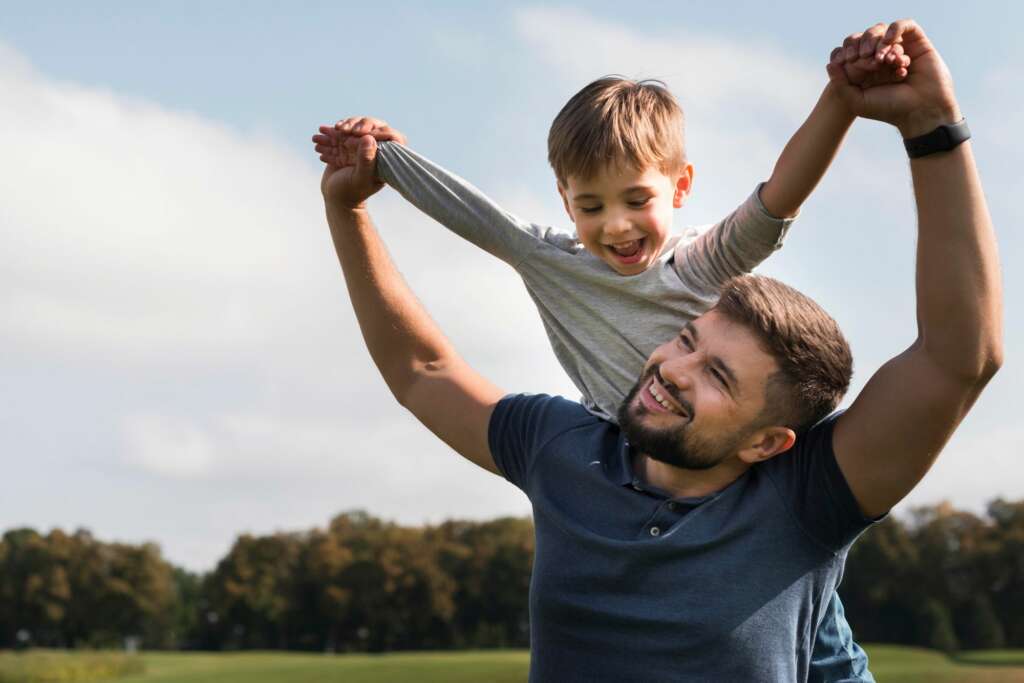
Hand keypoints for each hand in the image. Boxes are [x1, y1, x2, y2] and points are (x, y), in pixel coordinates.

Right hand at [313, 117, 406, 209]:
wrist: (337, 201)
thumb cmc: (351, 193)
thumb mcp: (359, 178)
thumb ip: (366, 160)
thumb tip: (369, 138)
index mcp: (382, 157)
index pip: (385, 134)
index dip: (371, 128)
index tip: (356, 133)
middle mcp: (372, 151)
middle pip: (364, 128)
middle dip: (349, 126)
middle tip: (338, 131)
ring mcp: (357, 150)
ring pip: (347, 132)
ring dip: (331, 133)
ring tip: (317, 138)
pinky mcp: (344, 151)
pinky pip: (336, 139)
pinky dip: (326, 139)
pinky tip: (316, 140)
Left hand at [826, 20, 960, 137]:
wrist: (920, 111)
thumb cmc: (889, 109)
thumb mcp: (856, 101)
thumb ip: (840, 84)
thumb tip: (830, 63)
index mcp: (867, 69)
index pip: (852, 49)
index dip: (848, 50)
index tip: (850, 61)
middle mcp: (883, 57)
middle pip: (867, 38)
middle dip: (863, 44)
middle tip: (867, 58)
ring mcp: (900, 49)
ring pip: (884, 31)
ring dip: (879, 42)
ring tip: (882, 60)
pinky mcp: (918, 43)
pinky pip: (905, 25)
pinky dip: (895, 29)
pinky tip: (890, 41)